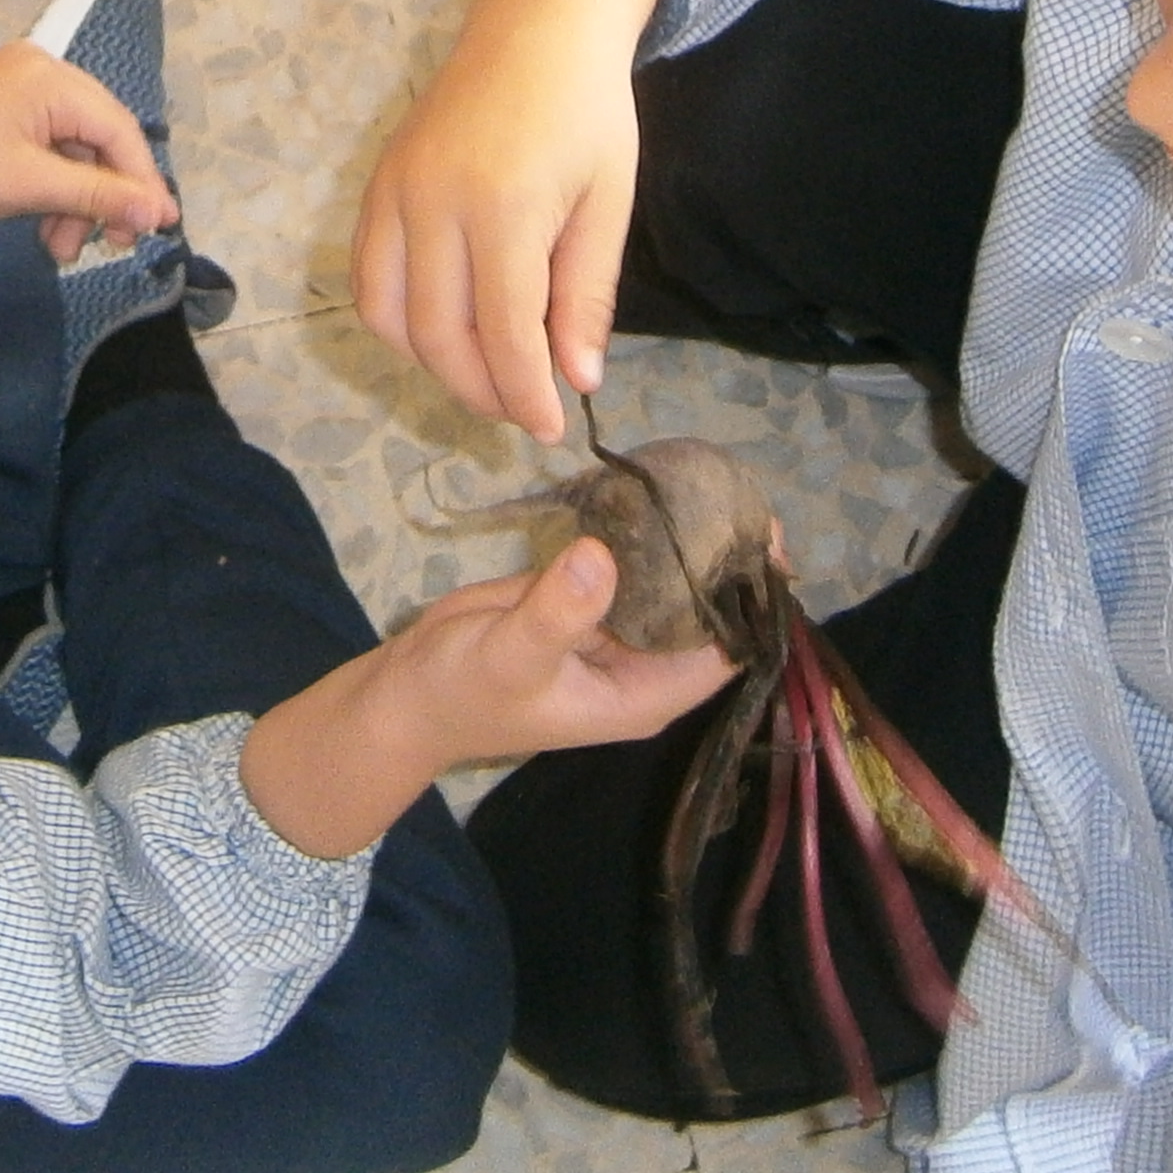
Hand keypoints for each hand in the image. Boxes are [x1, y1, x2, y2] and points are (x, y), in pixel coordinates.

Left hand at [0, 40, 177, 262]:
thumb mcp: (30, 188)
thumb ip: (98, 196)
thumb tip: (158, 214)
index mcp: (49, 76)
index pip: (118, 128)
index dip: (142, 180)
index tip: (161, 226)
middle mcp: (43, 67)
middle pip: (100, 135)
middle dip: (105, 195)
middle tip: (113, 245)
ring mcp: (23, 82)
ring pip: (77, 146)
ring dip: (77, 199)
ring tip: (61, 248)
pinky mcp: (8, 103)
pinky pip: (51, 143)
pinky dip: (54, 185)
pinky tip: (46, 225)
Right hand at [236, 535, 740, 860]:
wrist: (408, 693)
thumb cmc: (464, 692)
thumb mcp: (510, 655)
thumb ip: (557, 612)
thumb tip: (604, 554)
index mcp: (645, 694)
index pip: (728, 650)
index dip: (754, 600)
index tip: (764, 536)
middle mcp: (643, 664)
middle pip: (709, 611)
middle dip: (728, 559)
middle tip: (737, 490)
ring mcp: (614, 630)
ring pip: (672, 582)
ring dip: (690, 539)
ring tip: (709, 477)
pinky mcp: (585, 600)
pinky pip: (630, 562)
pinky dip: (643, 531)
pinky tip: (654, 485)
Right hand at [353, 0, 664, 440]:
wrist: (538, 22)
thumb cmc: (588, 110)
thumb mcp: (607, 201)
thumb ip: (586, 294)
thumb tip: (576, 380)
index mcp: (504, 205)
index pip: (504, 333)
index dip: (525, 393)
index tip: (550, 426)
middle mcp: (435, 200)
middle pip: (442, 334)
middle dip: (482, 388)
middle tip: (522, 409)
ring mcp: (396, 190)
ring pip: (390, 316)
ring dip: (434, 363)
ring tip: (485, 374)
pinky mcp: (378, 182)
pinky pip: (368, 276)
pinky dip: (397, 321)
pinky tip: (443, 329)